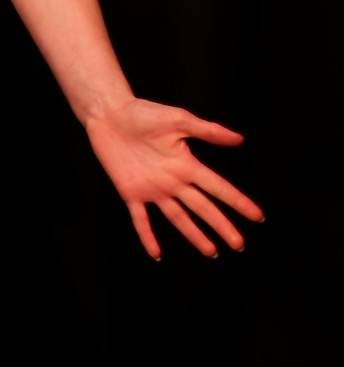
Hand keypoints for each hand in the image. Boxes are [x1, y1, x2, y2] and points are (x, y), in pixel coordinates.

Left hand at [84, 97, 263, 259]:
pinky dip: (147, 236)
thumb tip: (240, 139)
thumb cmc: (144, 113)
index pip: (218, 187)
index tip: (258, 217)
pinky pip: (140, 218)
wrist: (109, 113)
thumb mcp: (179, 120)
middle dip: (221, 226)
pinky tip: (156, 253)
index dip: (238, 202)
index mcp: (187, 164)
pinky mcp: (130, 191)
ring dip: (194, 234)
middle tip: (239, 245)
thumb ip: (208, 131)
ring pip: (178, 217)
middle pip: (202, 207)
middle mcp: (173, 181)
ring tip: (212, 252)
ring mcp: (152, 188)